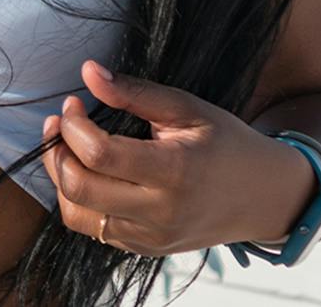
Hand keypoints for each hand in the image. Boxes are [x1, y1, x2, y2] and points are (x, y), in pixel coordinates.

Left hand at [39, 59, 312, 255]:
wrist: (262, 197)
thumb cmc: (226, 144)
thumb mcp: (188, 108)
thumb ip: (136, 92)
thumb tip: (89, 71)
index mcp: (174, 171)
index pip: (99, 154)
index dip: (73, 125)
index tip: (72, 104)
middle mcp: (160, 211)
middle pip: (80, 187)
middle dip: (58, 151)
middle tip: (60, 124)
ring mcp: (151, 236)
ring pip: (77, 214)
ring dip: (61, 178)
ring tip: (67, 148)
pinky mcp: (144, 249)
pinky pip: (93, 229)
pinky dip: (80, 201)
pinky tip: (89, 174)